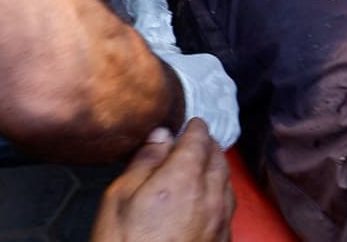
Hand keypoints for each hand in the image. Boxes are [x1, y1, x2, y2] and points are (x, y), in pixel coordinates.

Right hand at [91, 121, 233, 241]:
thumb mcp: (119, 198)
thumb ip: (144, 161)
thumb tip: (161, 134)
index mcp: (184, 178)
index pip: (199, 139)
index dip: (194, 127)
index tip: (188, 124)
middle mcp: (210, 197)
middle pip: (218, 159)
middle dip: (208, 146)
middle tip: (194, 142)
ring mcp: (220, 222)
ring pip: (227, 183)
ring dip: (216, 170)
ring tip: (201, 168)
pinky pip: (227, 209)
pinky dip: (219, 196)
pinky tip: (206, 201)